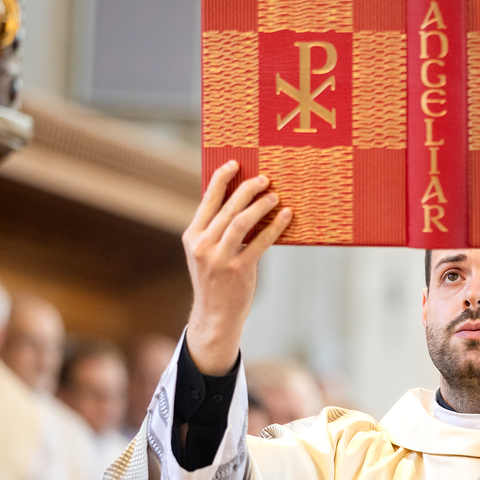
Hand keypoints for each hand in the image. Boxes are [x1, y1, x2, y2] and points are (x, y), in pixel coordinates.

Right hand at [182, 161, 291, 374]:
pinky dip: (274, 228)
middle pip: (227, 208)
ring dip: (259, 205)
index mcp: (193, 236)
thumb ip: (216, 230)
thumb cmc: (216, 279)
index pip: (207, 201)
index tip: (234, 164)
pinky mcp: (239, 271)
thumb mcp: (207, 253)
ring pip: (240, 223)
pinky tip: (285, 217)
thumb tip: (241, 201)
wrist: (215, 315)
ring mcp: (220, 259)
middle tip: (264, 178)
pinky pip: (259, 243)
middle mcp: (203, 246)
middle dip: (247, 190)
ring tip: (274, 195)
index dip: (221, 179)